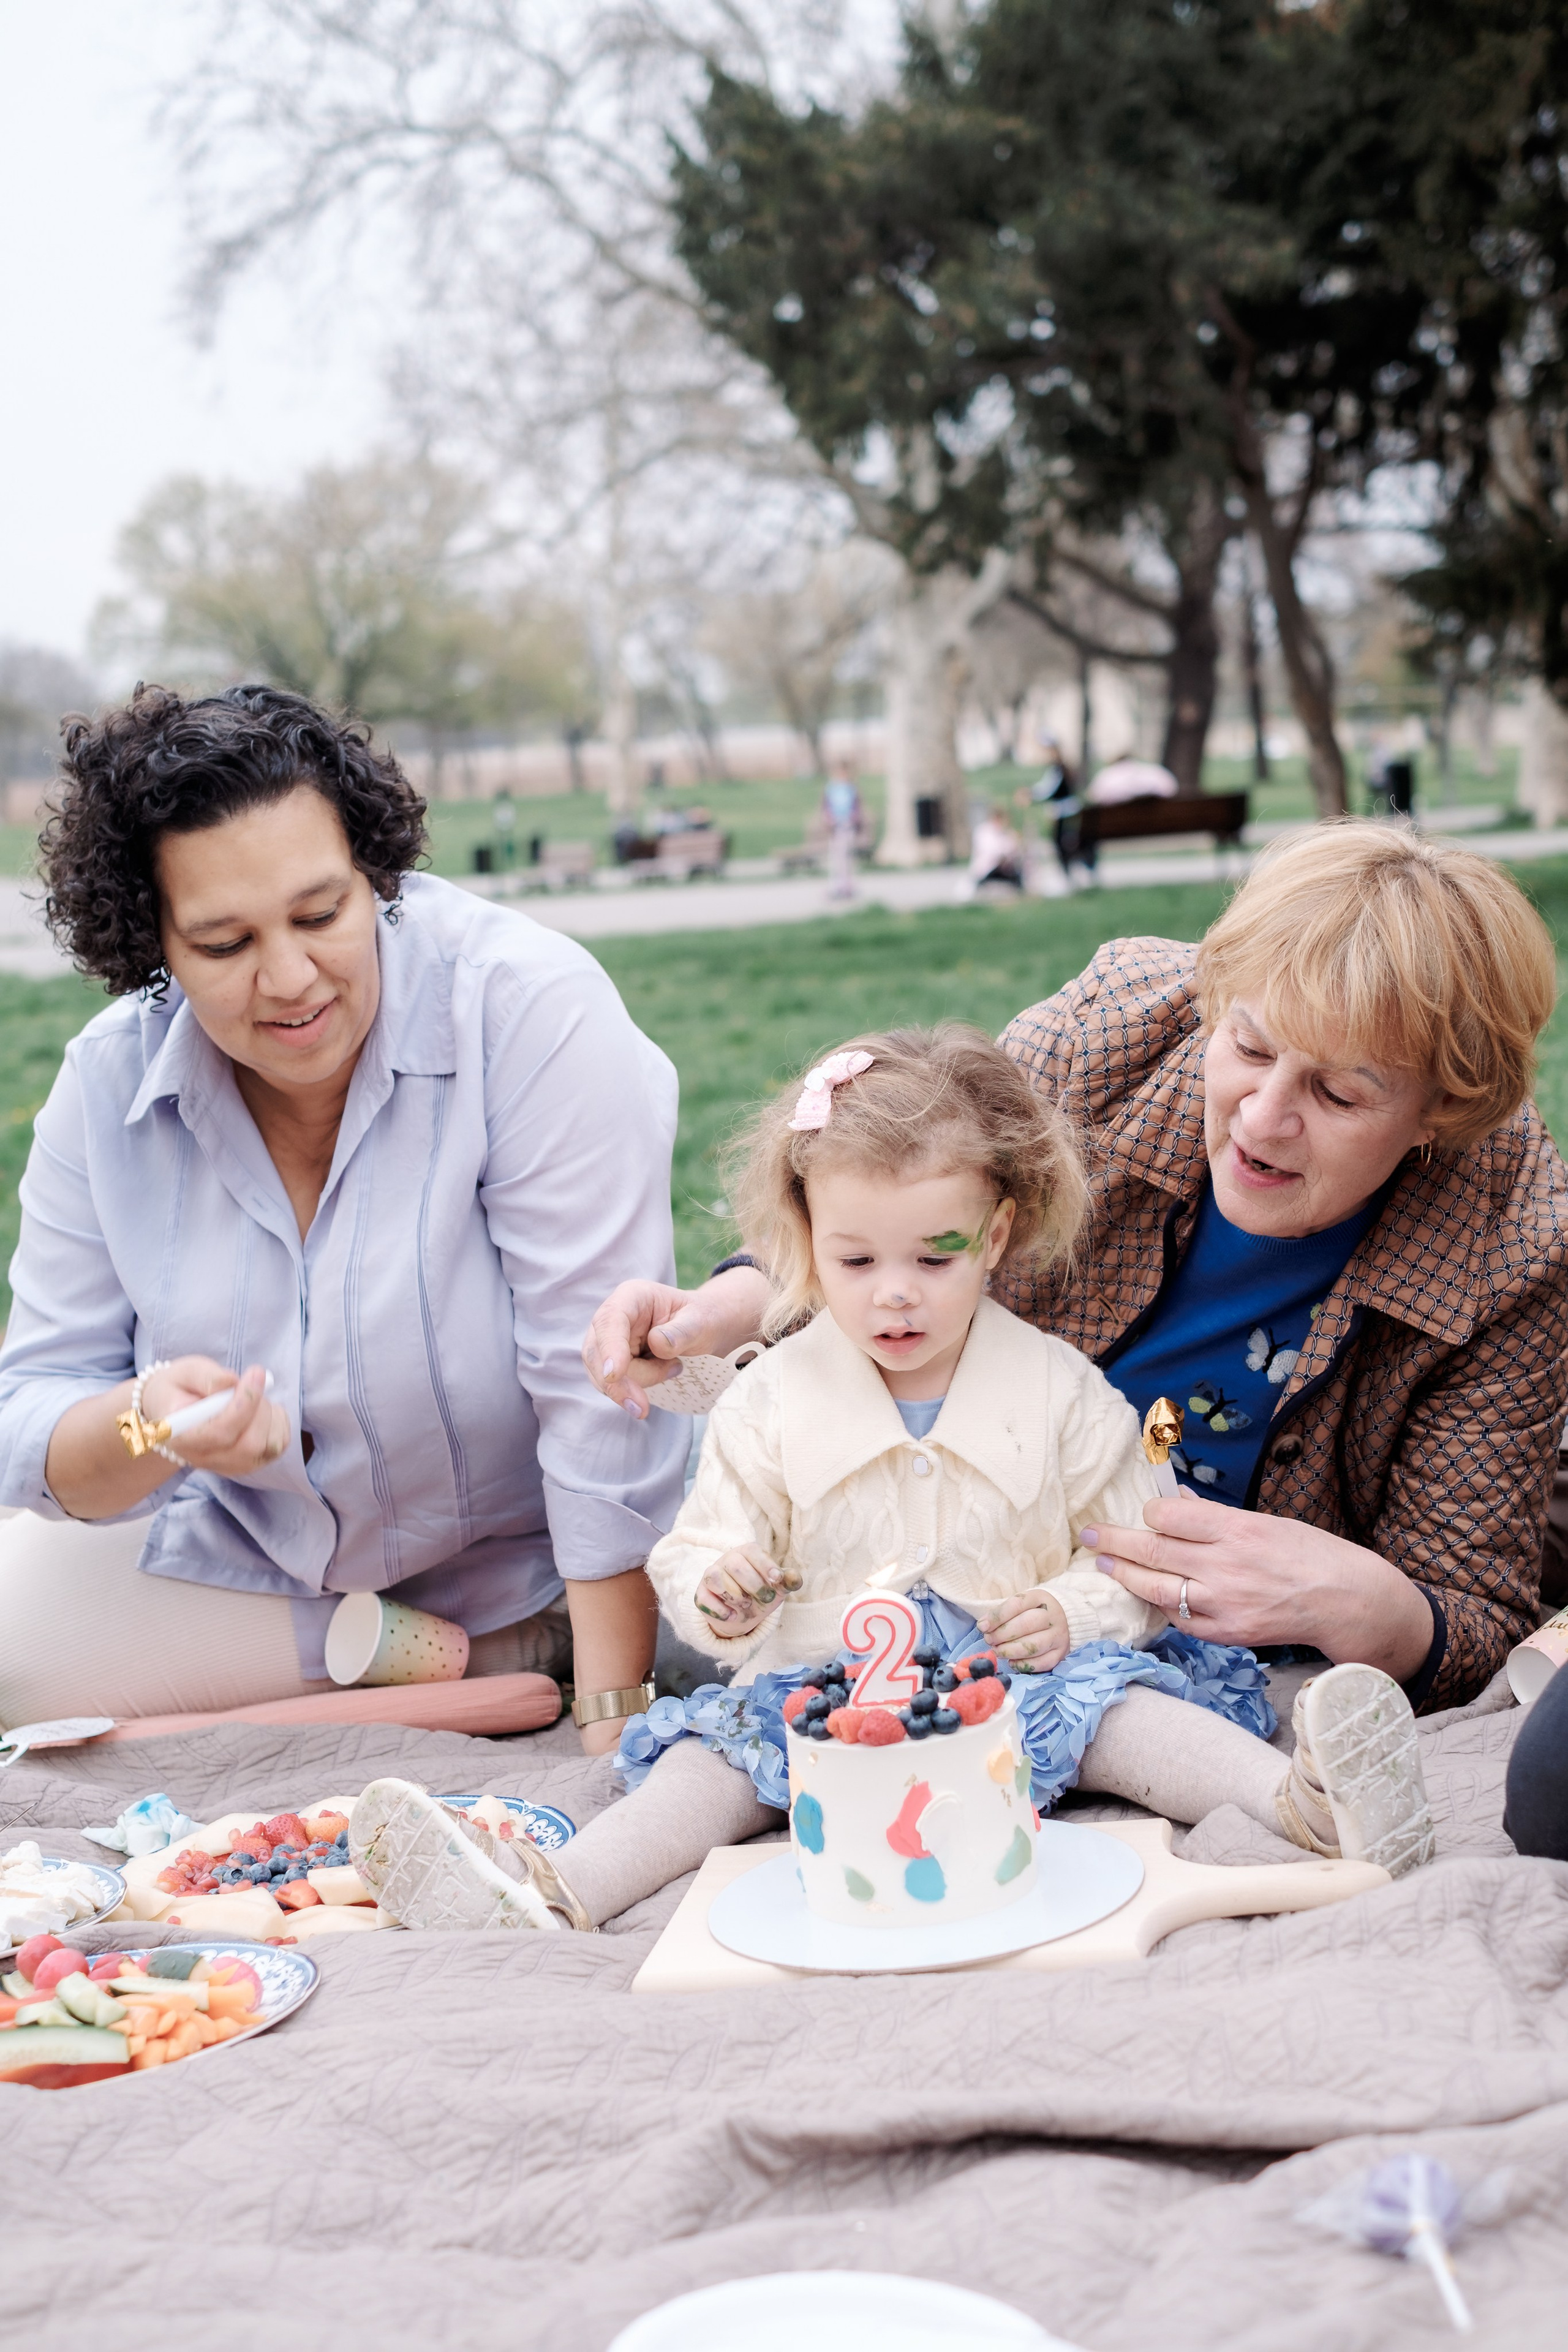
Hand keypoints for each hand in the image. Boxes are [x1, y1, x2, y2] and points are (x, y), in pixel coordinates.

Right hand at [142, 1358, 290, 1476]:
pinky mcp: (248, 1463)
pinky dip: (278, 1421)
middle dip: (259, 1407)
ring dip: (269, 1413)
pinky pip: (279, 1445)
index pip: (220, 1432)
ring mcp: (228, 1465)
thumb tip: (233, 1383)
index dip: (244, 1404)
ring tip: (251, 1396)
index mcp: (182, 1437)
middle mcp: (205, 1458)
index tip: (255, 1373)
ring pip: (269, 1446)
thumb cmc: (180, 1389)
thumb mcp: (184, 1373)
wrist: (176, 1410)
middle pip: (249, 1445)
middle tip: (251, 1380)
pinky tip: (260, 1409)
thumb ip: (207, 1377)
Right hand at [583, 1266, 771, 1420]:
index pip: (611, 1320)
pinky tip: (662, 1372)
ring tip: (673, 1367)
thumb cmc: (701, 1320)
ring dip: (635, 1385)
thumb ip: (681, 1332)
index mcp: (632, 1297)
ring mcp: (607, 1340)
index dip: (609, 1348)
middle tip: (645, 1406)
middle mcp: (613, 1317)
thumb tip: (657, 1343)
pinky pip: (610, 1384)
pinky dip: (633, 1390)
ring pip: (602, 1374)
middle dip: (622, 1382)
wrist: (702, 1330)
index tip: (614, 1375)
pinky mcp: (610, 1361)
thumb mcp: (701, 1322)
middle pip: (599, 1353)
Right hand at [692, 1546, 799, 1638]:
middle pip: (735, 1565)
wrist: (743, 1614)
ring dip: (735, 1596)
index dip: (765, 1565)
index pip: (753, 1551)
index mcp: (747, 1553)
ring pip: (716, 1578)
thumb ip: (787, 1581)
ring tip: (745, 1604)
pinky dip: (720, 1610)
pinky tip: (732, 1616)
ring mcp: (711, 1575)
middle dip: (754, 1585)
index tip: (776, 1580)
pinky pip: (705, 1598)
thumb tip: (795, 1578)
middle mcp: (727, 1560)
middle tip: (765, 1598)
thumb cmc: (761, 1593)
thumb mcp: (777, 1588)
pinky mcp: (701, 1593)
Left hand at [974, 1586, 1069, 1672]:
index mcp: (1040, 1598)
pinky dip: (1023, 1664)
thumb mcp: (1019, 1605)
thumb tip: (983, 1626)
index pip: (1017, 1605)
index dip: (997, 1617)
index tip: (982, 1626)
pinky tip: (1012, 1662)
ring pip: (1033, 1646)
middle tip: (989, 1640)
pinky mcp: (1061, 1654)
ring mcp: (1059, 1636)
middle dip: (1002, 1635)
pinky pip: (1042, 1663)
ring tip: (998, 1651)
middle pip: (1026, 1625)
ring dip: (1010, 1651)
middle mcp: (1053, 1616)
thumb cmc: (1032, 1612)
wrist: (1062, 1619)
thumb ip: (1001, 1614)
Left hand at [1081, 1495, 1435, 1681]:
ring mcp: (1224, 1604)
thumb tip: (1174, 1500)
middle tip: (1089, 1534)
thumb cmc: (1310, 1553)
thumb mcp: (1266, 1521)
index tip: (1147, 1512)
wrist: (1346, 1601)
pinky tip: (1152, 1595)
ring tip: (1104, 1565)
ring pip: (1157, 1588)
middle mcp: (1225, 1566)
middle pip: (1153, 1551)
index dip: (1152, 1512)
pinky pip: (1181, 1619)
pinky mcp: (1228, 1633)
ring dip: (1125, 1576)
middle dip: (1114, 1541)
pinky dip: (1164, 1605)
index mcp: (1237, 1530)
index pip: (1170, 1515)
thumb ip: (1216, 1517)